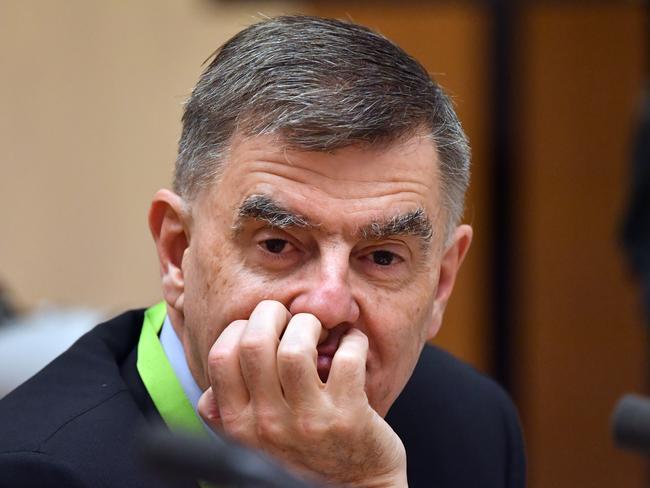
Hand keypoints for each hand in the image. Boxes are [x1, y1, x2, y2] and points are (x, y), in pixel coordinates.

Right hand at [197, 300, 407, 486]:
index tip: (262, 328)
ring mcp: (308, 421)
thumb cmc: (304, 454)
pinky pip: (347, 358)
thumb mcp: (255, 441)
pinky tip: (352, 343)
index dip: (241, 328)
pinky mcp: (348, 417)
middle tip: (288, 318)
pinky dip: (353, 340)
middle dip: (272, 314)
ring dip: (309, 325)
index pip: (221, 357)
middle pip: (255, 343)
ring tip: (318, 330)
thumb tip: (211, 385)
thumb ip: (229, 414)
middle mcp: (267, 424)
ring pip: (296, 348)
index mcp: (239, 424)